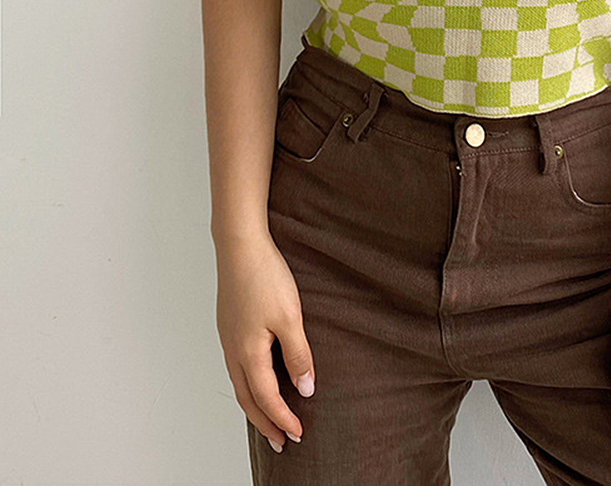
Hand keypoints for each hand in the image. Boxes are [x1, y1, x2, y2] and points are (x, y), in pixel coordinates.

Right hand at [215, 230, 315, 452]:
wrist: (240, 245)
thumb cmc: (265, 277)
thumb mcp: (290, 317)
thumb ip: (298, 355)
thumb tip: (304, 389)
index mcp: (248, 353)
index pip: (266, 398)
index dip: (283, 418)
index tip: (297, 435)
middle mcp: (233, 350)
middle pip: (247, 399)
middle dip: (265, 423)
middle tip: (280, 443)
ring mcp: (228, 338)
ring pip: (240, 384)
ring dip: (255, 406)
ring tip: (269, 419)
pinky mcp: (229, 325)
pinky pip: (237, 367)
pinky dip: (248, 384)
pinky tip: (257, 380)